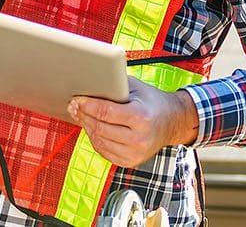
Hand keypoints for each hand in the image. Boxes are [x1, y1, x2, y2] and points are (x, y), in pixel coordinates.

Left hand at [67, 77, 198, 167]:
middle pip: (99, 128)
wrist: (172, 122)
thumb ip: (114, 86)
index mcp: (140, 117)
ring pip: (99, 141)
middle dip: (83, 116)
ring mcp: (135, 153)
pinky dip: (95, 139)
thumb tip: (88, 84)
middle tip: (73, 107)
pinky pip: (104, 151)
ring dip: (87, 127)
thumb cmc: (152, 102)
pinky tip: (92, 128)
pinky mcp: (130, 162)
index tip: (76, 99)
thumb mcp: (136, 88)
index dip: (87, 105)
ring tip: (81, 116)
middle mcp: (138, 139)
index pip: (105, 112)